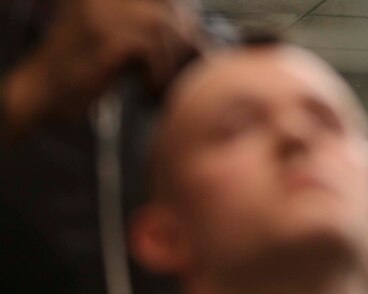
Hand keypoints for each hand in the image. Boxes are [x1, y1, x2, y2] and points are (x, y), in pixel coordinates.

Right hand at [3, 0, 201, 138]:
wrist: (43, 91)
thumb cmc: (86, 70)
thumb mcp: (119, 38)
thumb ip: (151, 29)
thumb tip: (204, 39)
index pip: (166, 1)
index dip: (185, 23)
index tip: (194, 50)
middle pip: (170, 11)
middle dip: (185, 44)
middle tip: (181, 73)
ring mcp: (103, 13)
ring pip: (164, 30)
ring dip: (171, 62)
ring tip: (160, 84)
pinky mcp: (105, 37)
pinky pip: (151, 51)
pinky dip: (157, 74)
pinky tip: (147, 90)